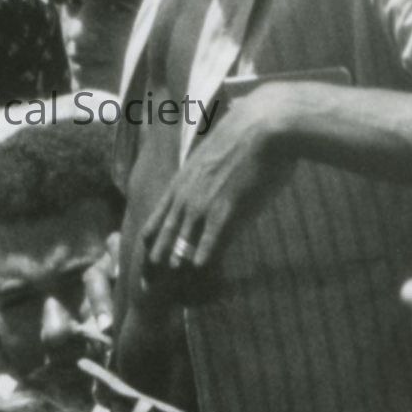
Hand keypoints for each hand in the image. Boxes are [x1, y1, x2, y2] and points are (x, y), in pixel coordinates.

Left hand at [140, 84, 299, 296]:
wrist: (264, 124)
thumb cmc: (245, 138)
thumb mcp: (212, 158)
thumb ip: (205, 177)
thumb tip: (208, 187)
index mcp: (181, 183)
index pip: (154, 221)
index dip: (151, 244)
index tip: (148, 263)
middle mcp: (185, 195)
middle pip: (162, 237)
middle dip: (155, 262)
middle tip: (150, 285)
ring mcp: (203, 202)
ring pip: (180, 241)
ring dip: (177, 263)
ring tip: (173, 286)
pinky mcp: (226, 207)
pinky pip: (209, 238)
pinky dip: (203, 255)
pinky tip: (199, 269)